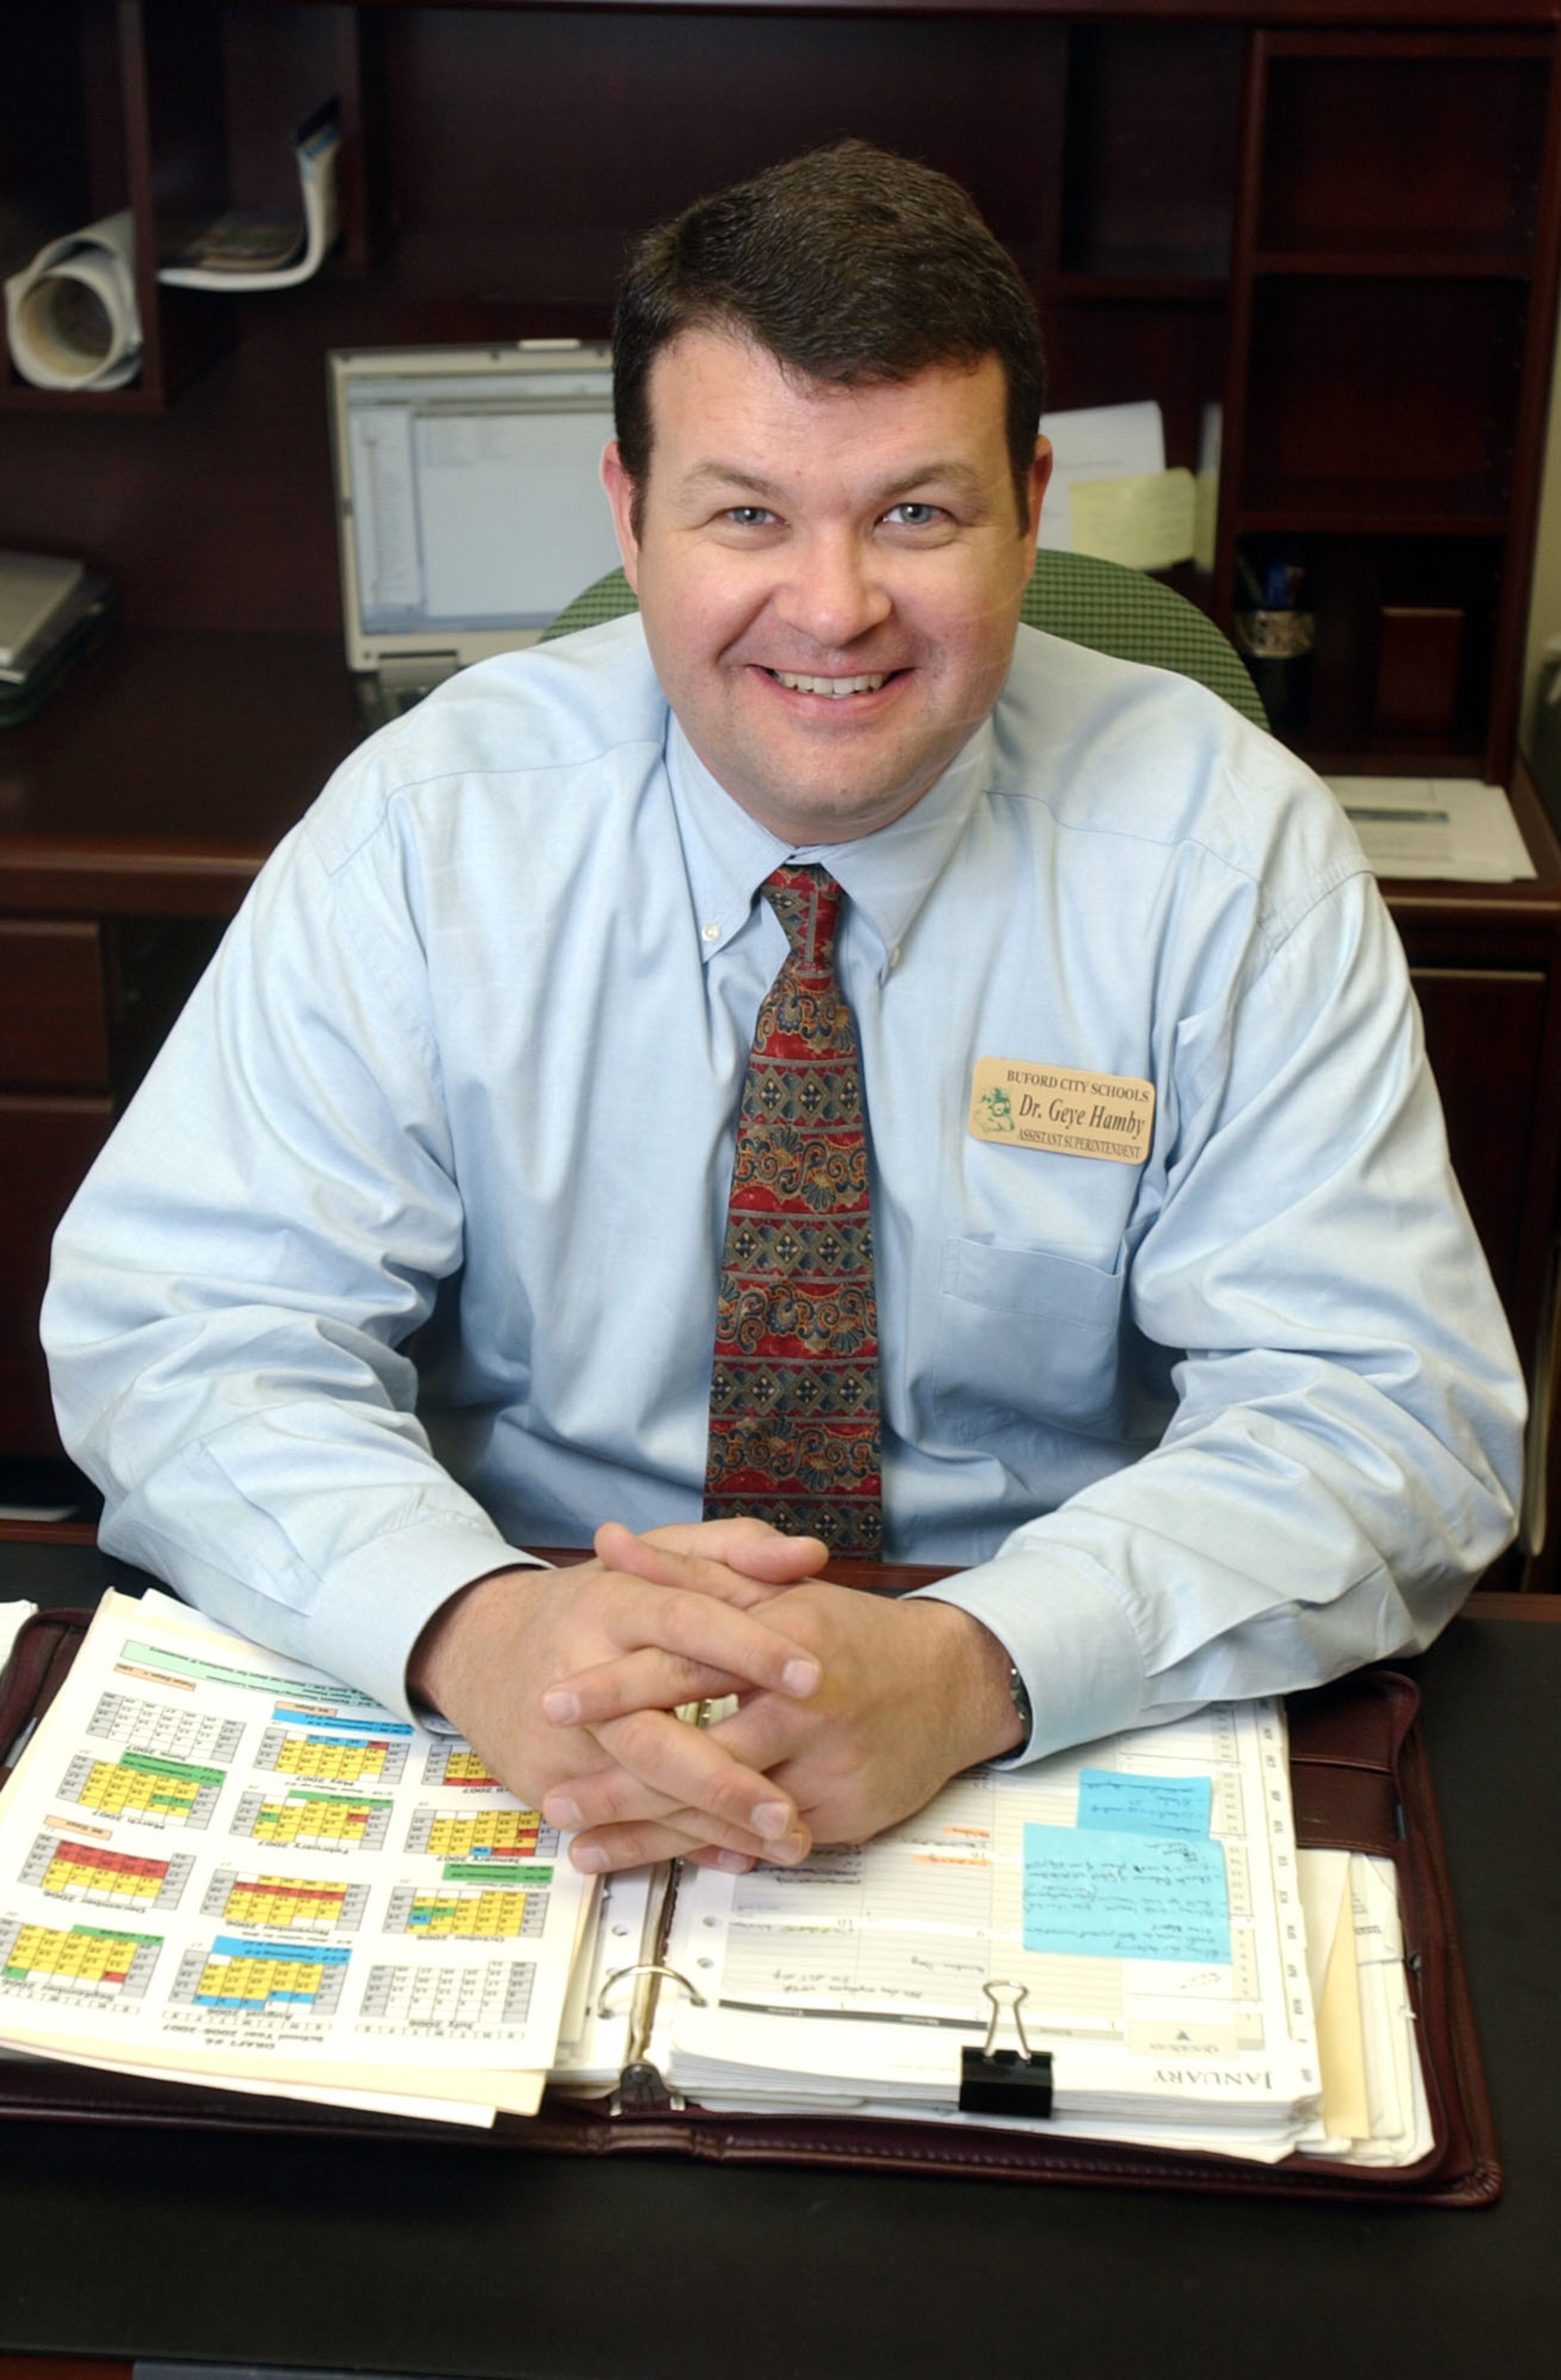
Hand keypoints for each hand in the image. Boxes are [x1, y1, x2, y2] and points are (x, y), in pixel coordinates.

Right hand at [409, 1516, 831, 1866]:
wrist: (485, 1649)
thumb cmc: (597, 1603)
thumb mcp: (660, 1556)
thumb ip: (736, 1549)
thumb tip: (809, 1554)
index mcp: (613, 1604)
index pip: (684, 1623)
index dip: (748, 1648)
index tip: (812, 1677)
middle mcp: (579, 1672)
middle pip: (652, 1734)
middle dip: (722, 1777)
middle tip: (788, 1809)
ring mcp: (560, 1738)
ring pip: (641, 1791)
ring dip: (713, 1824)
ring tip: (786, 1842)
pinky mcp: (549, 1783)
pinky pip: (621, 1822)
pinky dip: (682, 1842)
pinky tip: (740, 1854)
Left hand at [540, 1540, 1025, 1869]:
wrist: (950, 1684)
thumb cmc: (848, 1634)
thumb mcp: (773, 1590)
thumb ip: (687, 1569)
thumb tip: (609, 1541)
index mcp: (780, 1638)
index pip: (686, 1663)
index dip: (616, 1686)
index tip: (553, 1703)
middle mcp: (805, 1704)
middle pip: (698, 1753)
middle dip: (620, 1785)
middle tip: (554, 1800)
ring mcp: (827, 1765)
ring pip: (725, 1814)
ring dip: (649, 1838)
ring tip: (582, 1849)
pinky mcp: (844, 1814)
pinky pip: (763, 1843)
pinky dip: (711, 1855)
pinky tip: (659, 1865)